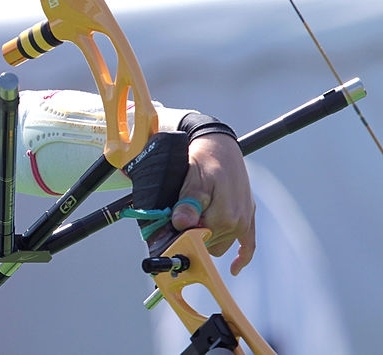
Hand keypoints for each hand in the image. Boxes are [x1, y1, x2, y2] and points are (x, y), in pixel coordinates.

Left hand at [171, 133, 255, 275]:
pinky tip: (235, 268)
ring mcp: (244, 221)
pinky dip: (242, 257)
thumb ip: (188, 203)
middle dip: (192, 237)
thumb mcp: (192, 179)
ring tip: (193, 223)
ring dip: (207, 239)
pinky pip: (248, 245)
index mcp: (223, 216)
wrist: (220, 146)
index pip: (197, 241)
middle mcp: (237, 222)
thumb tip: (182, 224)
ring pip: (220, 245)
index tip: (165, 236)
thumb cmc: (203, 161)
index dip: (180, 238)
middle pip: (208, 245)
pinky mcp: (248, 217)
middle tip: (176, 224)